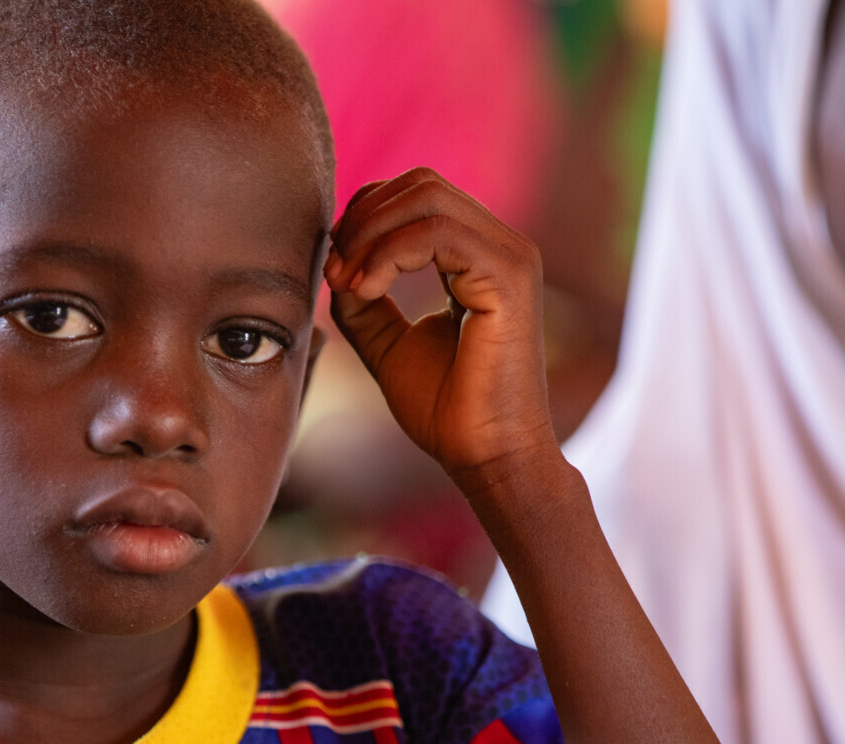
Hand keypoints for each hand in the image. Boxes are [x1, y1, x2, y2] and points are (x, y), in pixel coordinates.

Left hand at [323, 169, 558, 490]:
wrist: (487, 457)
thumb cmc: (447, 410)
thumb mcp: (387, 343)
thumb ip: (364, 298)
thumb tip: (335, 263)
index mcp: (478, 256)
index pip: (416, 196)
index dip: (364, 218)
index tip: (333, 271)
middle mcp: (500, 246)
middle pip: (420, 184)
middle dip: (364, 218)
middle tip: (336, 273)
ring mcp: (510, 256)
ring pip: (427, 198)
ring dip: (371, 234)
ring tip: (349, 285)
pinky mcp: (509, 277)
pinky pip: (436, 233)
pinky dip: (389, 254)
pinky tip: (367, 290)